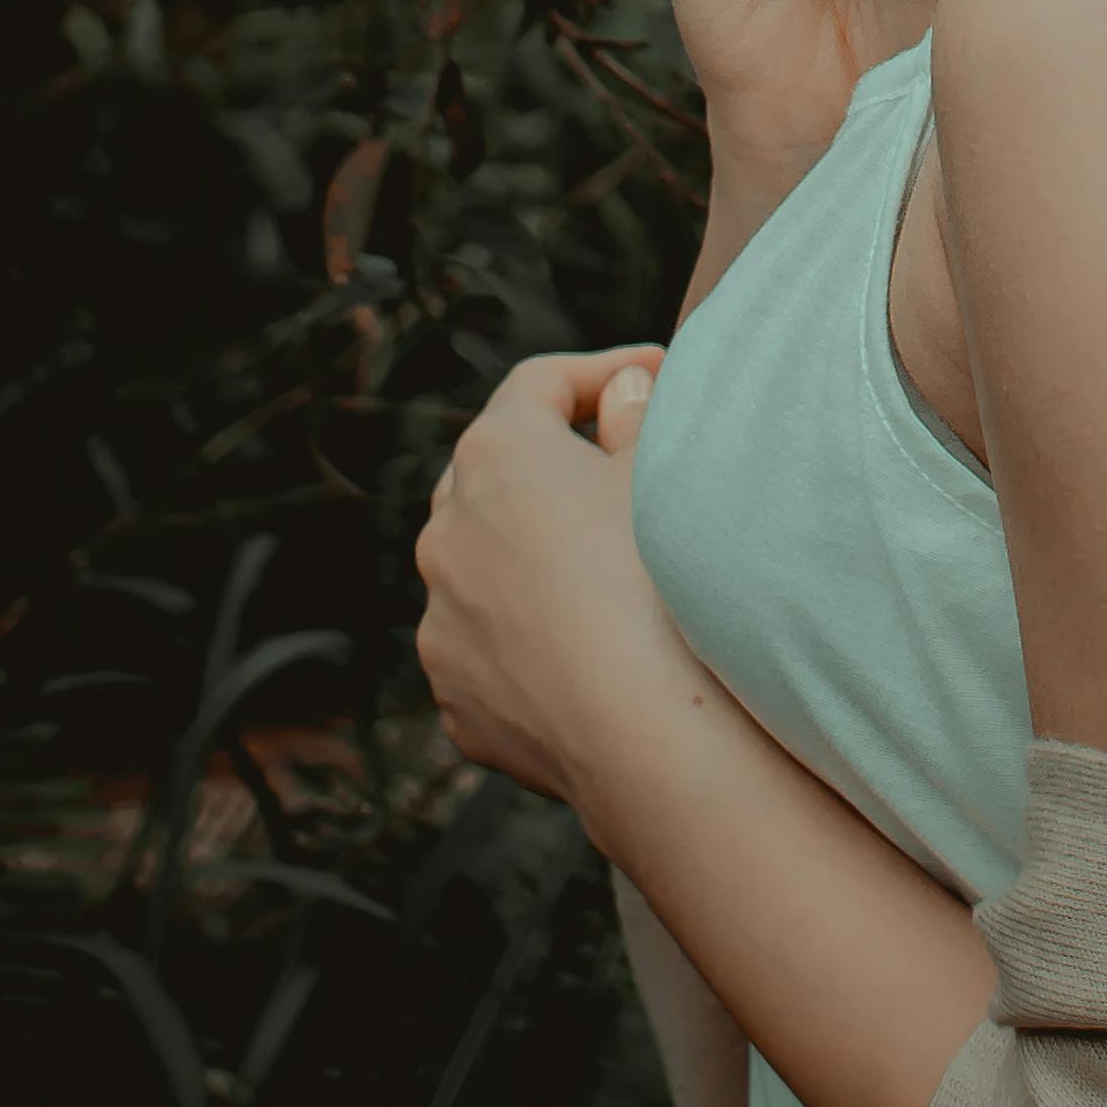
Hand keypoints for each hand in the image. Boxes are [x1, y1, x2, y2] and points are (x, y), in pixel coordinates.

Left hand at [414, 340, 685, 808]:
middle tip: (615, 467)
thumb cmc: (663, 583)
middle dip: (552, 464)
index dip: (605, 371)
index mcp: (496, 455)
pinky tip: (589, 654)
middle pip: (496, 473)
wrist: (646, 735)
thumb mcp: (665, 474)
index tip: (656, 374)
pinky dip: (528, 639)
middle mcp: (446, 532)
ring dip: (531, 559)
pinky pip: (489, 648)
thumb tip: (622, 395)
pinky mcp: (454, 697)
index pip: (541, 384)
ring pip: (484, 568)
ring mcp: (441, 621)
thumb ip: (637, 415)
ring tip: (604, 576)